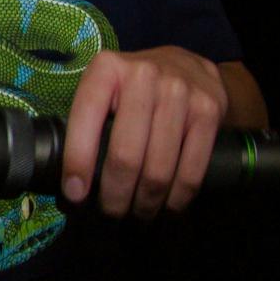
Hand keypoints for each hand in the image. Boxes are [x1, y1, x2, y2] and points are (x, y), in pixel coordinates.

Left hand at [61, 46, 226, 218]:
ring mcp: (180, 93)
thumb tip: (70, 182)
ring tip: (137, 214)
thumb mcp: (103, 88)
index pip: (85, 121)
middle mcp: (143, 76)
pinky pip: (192, 169)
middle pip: (125, 155)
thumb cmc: (133, 86)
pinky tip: (168, 207)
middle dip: (114, 196)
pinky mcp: (209, 111)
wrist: (188, 65)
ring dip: (146, 203)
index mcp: (106, 69)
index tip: (75, 196)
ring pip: (158, 169)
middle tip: (110, 213)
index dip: (78, 163)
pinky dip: (178, 198)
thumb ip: (86, 122)